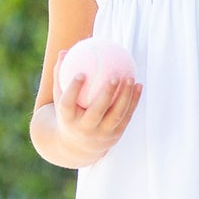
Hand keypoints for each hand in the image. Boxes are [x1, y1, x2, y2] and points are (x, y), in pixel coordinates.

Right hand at [53, 49, 141, 163]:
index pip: (69, 104)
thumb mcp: (59, 99)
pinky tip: (139, 85)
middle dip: (106, 95)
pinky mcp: (115, 135)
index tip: (81, 73)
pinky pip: (126, 116)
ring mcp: (101, 134)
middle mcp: (84, 129)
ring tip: (130, 78)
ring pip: (116, 115)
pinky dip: (133, 101)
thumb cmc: (67, 114)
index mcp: (68, 119)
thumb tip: (64, 51)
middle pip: (96, 112)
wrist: (76, 147)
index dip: (73, 90)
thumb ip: (60, 76)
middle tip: (114, 76)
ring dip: (124, 97)